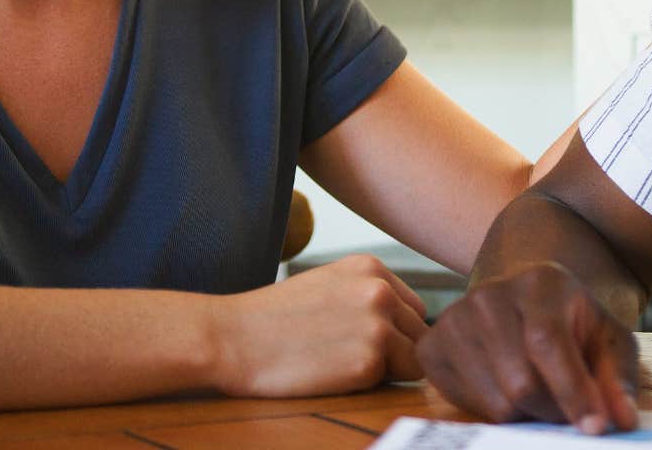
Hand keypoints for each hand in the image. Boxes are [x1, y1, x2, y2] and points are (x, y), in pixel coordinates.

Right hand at [210, 254, 428, 396]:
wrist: (232, 339)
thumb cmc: (274, 317)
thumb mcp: (329, 283)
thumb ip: (369, 294)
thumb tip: (410, 323)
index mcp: (371, 267)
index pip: (414, 309)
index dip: (395, 331)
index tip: (360, 339)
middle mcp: (381, 291)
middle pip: (419, 335)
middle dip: (396, 351)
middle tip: (348, 355)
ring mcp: (377, 326)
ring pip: (414, 361)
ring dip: (387, 370)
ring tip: (341, 363)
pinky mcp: (368, 362)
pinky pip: (391, 382)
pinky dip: (368, 385)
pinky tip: (332, 373)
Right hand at [419, 263, 639, 433]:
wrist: (524, 304)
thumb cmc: (572, 325)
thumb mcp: (606, 340)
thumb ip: (617, 377)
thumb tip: (621, 419)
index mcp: (539, 282)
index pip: (547, 342)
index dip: (572, 390)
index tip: (595, 427)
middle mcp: (489, 295)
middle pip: (520, 382)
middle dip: (553, 411)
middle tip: (568, 411)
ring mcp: (453, 319)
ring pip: (496, 401)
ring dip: (526, 415)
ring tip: (539, 395)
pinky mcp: (431, 346)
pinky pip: (465, 404)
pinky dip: (493, 411)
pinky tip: (505, 388)